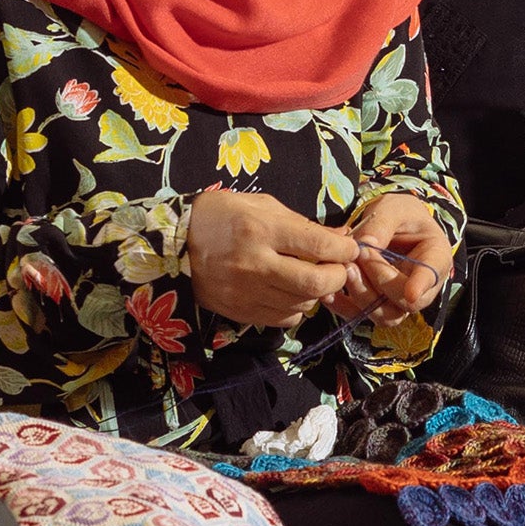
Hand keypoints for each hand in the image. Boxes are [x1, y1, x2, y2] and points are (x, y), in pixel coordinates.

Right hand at [186, 189, 359, 329]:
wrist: (175, 243)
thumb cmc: (222, 216)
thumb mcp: (261, 206)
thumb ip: (302, 224)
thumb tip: (341, 237)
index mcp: (261, 229)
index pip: (318, 244)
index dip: (344, 248)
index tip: (349, 248)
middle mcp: (255, 264)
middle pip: (315, 283)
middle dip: (338, 276)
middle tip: (338, 268)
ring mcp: (247, 292)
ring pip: (303, 304)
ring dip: (317, 293)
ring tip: (312, 278)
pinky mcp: (241, 312)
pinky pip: (285, 319)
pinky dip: (296, 308)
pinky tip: (290, 293)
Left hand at [328, 194, 453, 324]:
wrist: (390, 222)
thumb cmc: (399, 213)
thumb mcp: (393, 209)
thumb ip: (382, 223)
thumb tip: (365, 245)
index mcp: (435, 257)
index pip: (432, 277)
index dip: (421, 286)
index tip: (410, 292)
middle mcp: (422, 286)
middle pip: (405, 303)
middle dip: (379, 284)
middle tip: (358, 258)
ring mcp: (399, 299)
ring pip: (385, 315)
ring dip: (361, 295)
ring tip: (345, 269)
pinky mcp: (378, 303)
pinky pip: (362, 315)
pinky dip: (344, 307)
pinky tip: (329, 293)